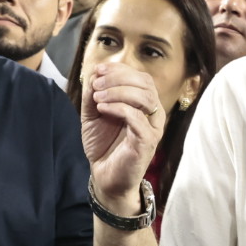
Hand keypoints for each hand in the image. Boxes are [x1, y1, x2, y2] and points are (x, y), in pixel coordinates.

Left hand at [81, 63, 163, 212]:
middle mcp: (152, 114)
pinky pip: (138, 118)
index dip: (120, 69)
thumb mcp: (93, 115)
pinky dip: (118, 109)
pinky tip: (102, 110)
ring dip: (118, 92)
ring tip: (98, 98)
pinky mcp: (147, 142)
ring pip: (145, 98)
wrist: (104, 176)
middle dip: (119, 78)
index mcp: (143, 104)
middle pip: (145, 83)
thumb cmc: (103, 145)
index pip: (140, 77)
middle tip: (97, 84)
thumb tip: (94, 74)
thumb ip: (93, 95)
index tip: (98, 69)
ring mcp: (152, 128)